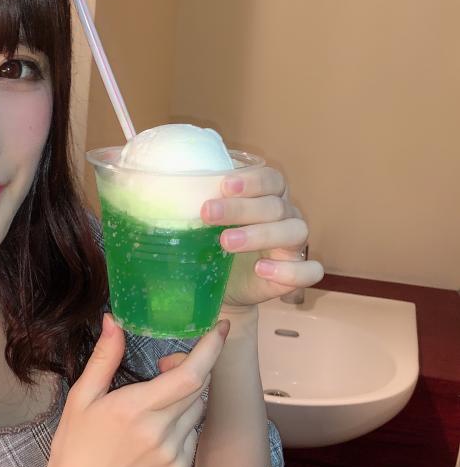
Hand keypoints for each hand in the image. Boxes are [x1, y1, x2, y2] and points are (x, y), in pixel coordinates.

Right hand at [37, 314, 228, 466]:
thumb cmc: (75, 446)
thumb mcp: (81, 398)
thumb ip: (104, 358)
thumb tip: (114, 321)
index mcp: (133, 409)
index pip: (189, 375)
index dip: (210, 350)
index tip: (219, 328)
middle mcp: (158, 432)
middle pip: (199, 388)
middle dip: (192, 368)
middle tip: (166, 365)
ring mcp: (172, 455)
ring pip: (198, 410)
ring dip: (187, 396)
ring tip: (156, 402)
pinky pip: (193, 435)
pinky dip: (183, 423)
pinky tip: (156, 430)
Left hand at [200, 167, 324, 310]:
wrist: (222, 287)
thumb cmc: (215, 245)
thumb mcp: (204, 223)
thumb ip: (195, 202)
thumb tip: (156, 183)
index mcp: (268, 197)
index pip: (271, 179)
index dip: (251, 181)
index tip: (223, 186)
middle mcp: (286, 217)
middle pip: (276, 205)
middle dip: (241, 208)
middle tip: (208, 214)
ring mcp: (294, 245)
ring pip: (295, 232)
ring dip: (260, 234)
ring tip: (226, 243)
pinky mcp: (295, 273)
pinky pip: (310, 270)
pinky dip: (290, 269)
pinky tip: (262, 269)